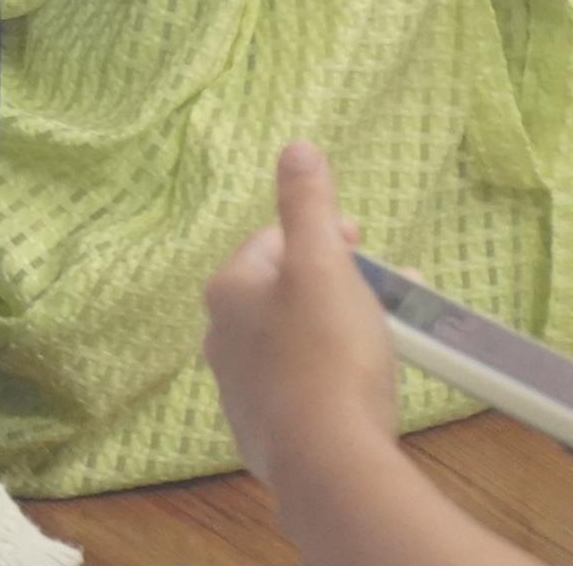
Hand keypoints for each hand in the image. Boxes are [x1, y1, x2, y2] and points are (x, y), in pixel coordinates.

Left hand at [206, 143, 398, 495]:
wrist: (326, 458)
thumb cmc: (324, 351)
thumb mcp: (323, 265)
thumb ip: (309, 206)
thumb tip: (295, 146)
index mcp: (227, 289)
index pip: (271, 242)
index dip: (320, 234)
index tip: (362, 242)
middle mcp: (218, 335)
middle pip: (280, 293)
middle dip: (335, 283)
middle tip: (384, 290)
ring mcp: (237, 386)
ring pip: (289, 340)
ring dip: (333, 327)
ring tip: (382, 336)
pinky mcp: (263, 429)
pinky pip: (299, 385)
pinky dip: (328, 373)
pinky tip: (359, 383)